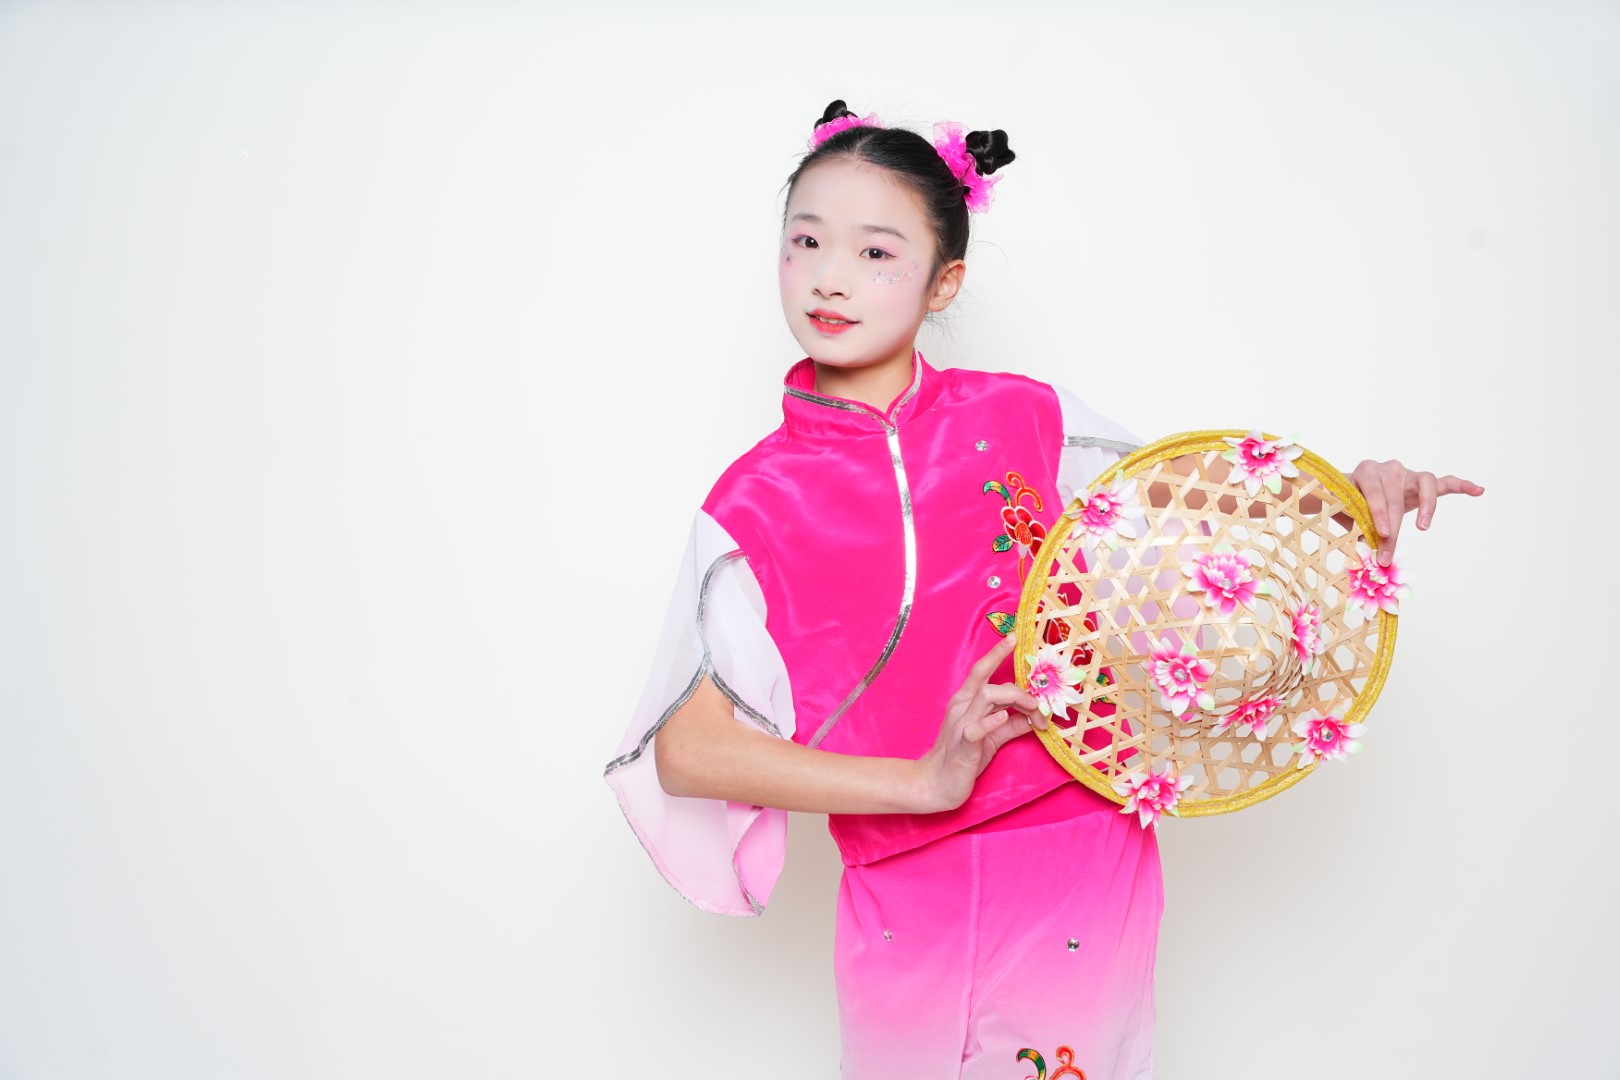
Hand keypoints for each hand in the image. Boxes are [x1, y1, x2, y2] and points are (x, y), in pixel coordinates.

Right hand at [911, 635, 1043, 813]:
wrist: (936, 784)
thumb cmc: (963, 759)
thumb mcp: (992, 739)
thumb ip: (1012, 726)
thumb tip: (1035, 717)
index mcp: (966, 701)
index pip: (982, 670)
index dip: (997, 653)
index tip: (1014, 636)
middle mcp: (961, 706)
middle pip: (985, 678)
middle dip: (1016, 680)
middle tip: (1040, 696)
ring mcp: (961, 723)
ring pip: (986, 696)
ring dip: (1016, 700)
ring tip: (1034, 713)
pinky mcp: (964, 744)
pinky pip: (976, 728)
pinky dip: (992, 721)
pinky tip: (1005, 717)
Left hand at [1349, 459, 1484, 565]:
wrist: (1350, 492)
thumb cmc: (1349, 504)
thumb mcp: (1346, 513)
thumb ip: (1354, 526)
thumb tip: (1366, 553)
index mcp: (1367, 472)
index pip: (1376, 493)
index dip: (1379, 514)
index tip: (1381, 535)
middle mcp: (1389, 468)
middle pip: (1396, 496)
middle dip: (1393, 528)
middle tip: (1388, 552)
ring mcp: (1408, 474)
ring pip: (1424, 484)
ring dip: (1426, 506)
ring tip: (1423, 527)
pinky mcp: (1422, 483)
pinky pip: (1445, 482)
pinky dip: (1462, 485)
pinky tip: (1478, 490)